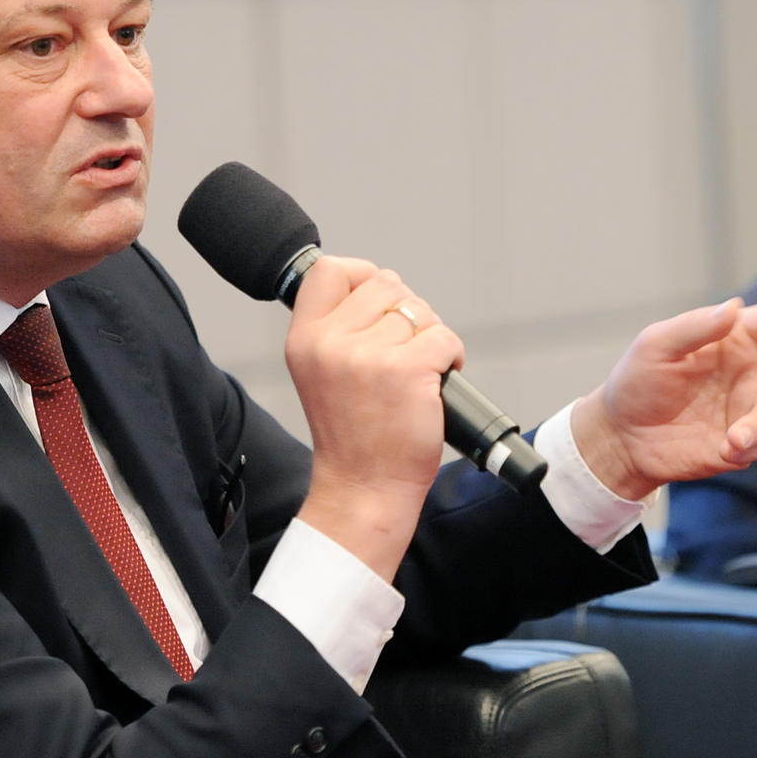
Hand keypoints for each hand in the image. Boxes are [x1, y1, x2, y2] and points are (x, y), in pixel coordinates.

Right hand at [285, 256, 463, 580]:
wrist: (364, 487)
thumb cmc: (353, 434)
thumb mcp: (321, 372)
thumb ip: (338, 327)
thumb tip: (380, 285)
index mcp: (304, 339)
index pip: (330, 270)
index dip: (362, 275)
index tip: (379, 303)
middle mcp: (330, 343)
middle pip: (385, 284)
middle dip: (406, 312)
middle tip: (403, 351)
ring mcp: (368, 356)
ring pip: (419, 311)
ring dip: (430, 337)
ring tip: (417, 374)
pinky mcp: (408, 371)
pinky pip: (445, 337)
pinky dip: (451, 356)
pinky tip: (435, 383)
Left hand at [569, 298, 756, 500]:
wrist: (623, 435)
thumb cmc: (637, 382)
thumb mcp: (656, 346)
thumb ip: (696, 328)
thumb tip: (735, 307)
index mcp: (733, 338)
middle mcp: (750, 370)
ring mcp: (748, 407)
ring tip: (734, 438)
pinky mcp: (743, 442)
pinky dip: (750, 446)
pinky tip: (726, 448)